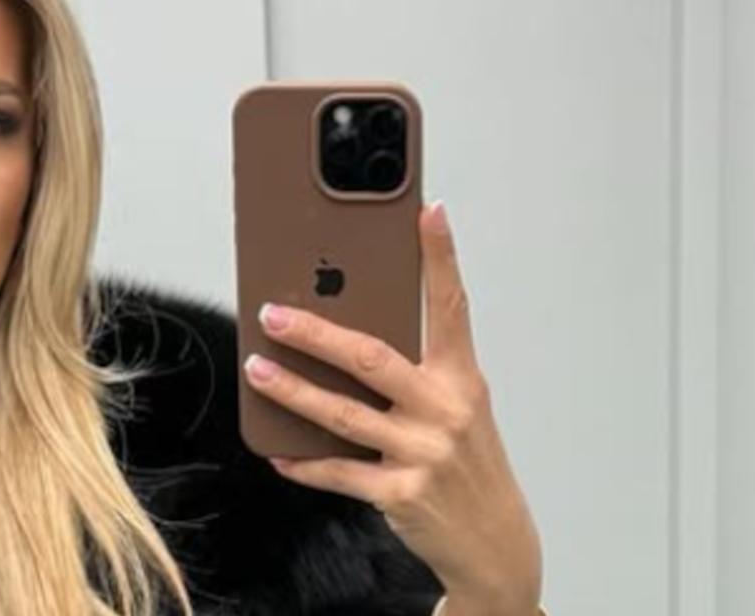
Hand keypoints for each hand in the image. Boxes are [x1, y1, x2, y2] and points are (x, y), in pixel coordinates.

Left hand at [243, 201, 542, 613]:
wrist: (496, 542)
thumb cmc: (468, 464)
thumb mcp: (458, 409)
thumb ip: (414, 373)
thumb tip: (345, 335)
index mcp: (462, 380)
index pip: (452, 306)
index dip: (441, 257)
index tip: (429, 212)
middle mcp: (445, 411)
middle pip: (372, 358)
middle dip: (315, 332)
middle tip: (272, 314)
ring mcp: (423, 453)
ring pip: (342, 413)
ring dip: (291, 391)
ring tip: (257, 370)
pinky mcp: (401, 494)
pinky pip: (337, 472)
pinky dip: (303, 461)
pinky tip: (278, 450)